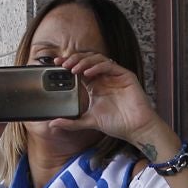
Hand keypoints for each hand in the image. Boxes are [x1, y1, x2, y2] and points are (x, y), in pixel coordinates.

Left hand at [51, 52, 165, 149]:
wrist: (135, 129)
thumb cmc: (116, 124)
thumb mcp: (88, 121)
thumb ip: (71, 122)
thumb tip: (53, 123)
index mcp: (95, 85)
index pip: (80, 69)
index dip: (68, 64)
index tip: (56, 65)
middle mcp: (104, 78)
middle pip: (87, 60)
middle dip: (74, 59)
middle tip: (63, 64)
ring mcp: (114, 75)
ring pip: (97, 59)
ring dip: (84, 61)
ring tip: (73, 69)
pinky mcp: (125, 75)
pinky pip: (109, 65)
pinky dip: (97, 67)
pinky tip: (87, 73)